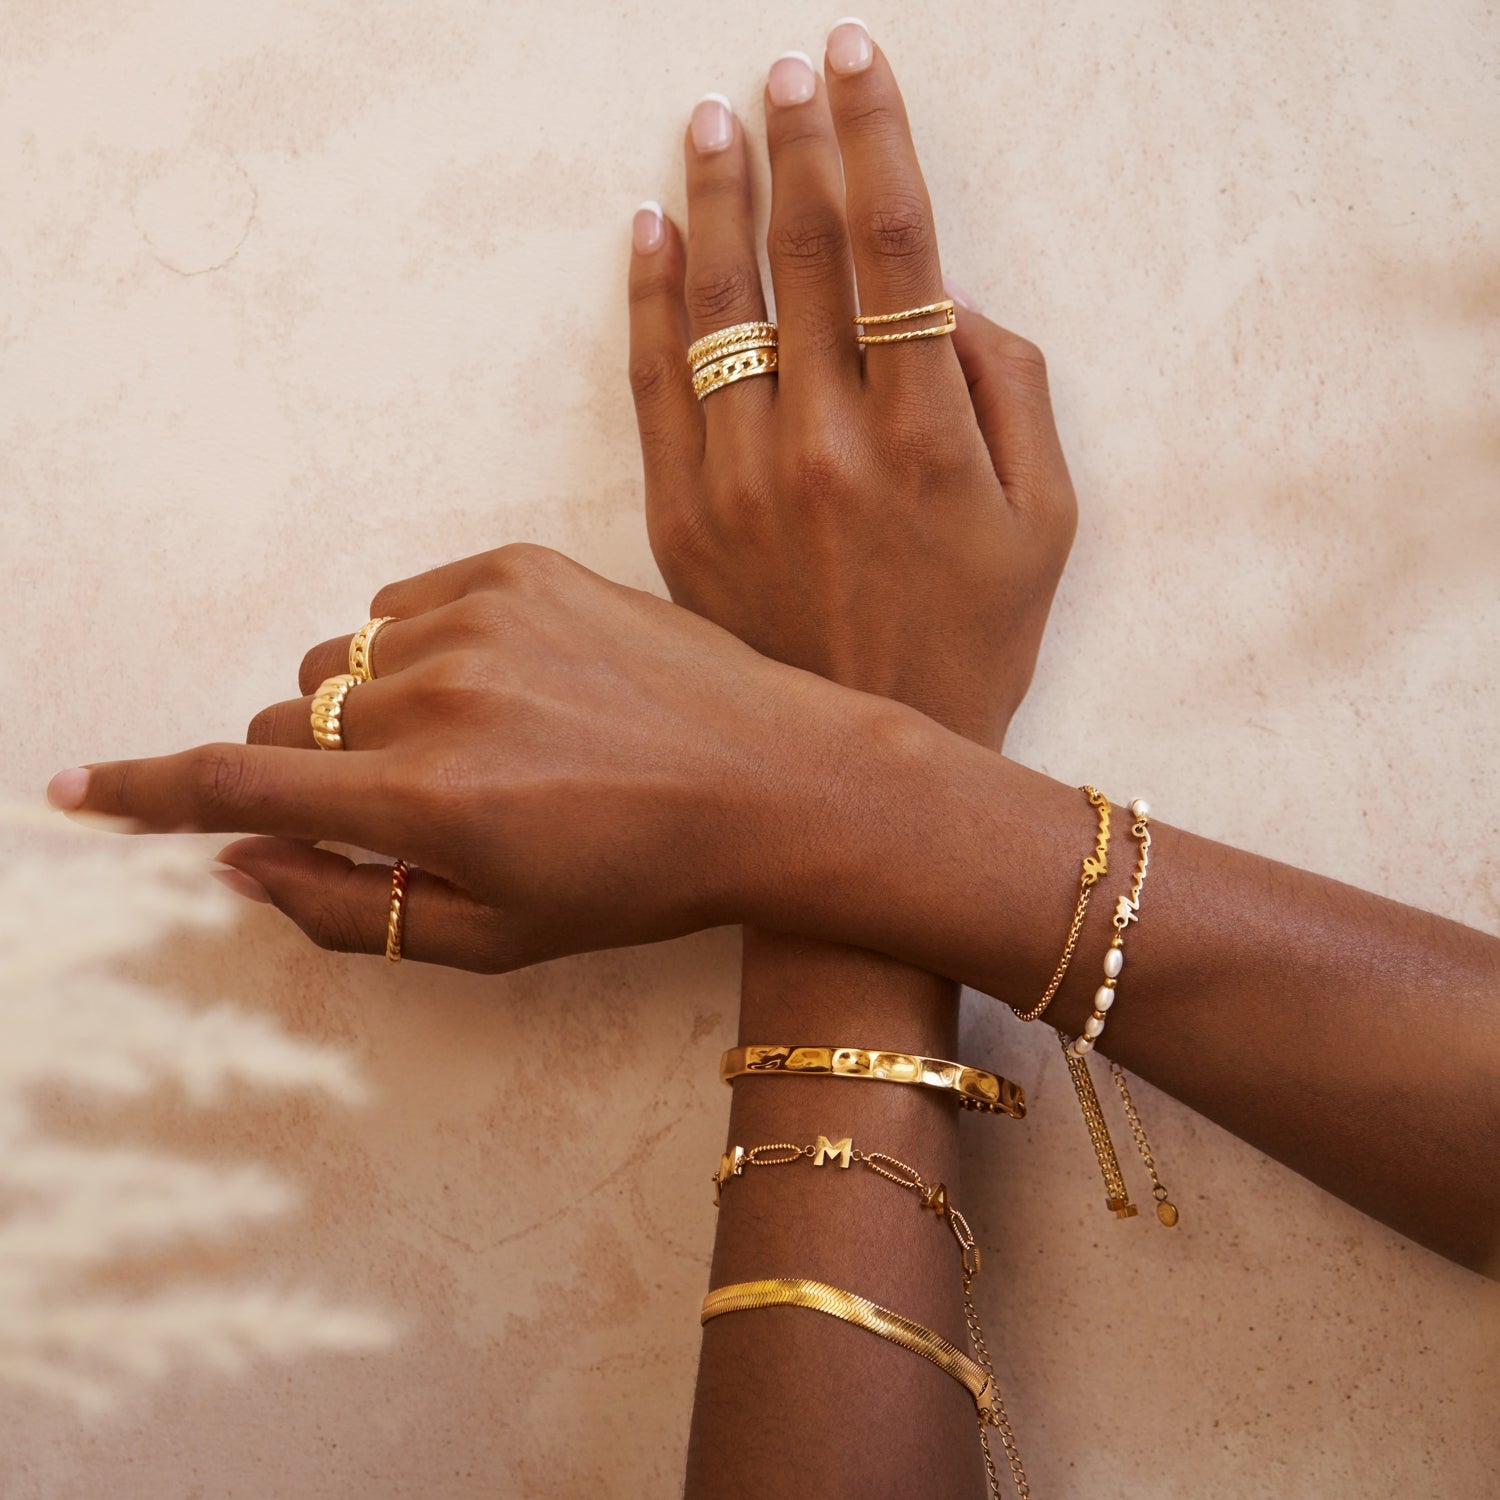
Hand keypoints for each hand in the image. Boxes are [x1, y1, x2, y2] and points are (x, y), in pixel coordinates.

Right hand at [47, 545, 887, 970]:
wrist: (774, 778)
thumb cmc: (642, 879)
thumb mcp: (498, 935)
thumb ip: (350, 909)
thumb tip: (240, 861)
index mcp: (425, 803)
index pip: (235, 784)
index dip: (143, 789)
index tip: (76, 785)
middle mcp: (435, 698)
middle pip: (285, 717)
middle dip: (309, 765)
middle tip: (402, 796)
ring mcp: (478, 617)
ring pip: (346, 657)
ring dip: (373, 704)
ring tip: (481, 739)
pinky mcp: (521, 564)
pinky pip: (407, 602)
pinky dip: (425, 647)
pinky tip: (510, 684)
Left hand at [627, 27, 1075, 745]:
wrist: (865, 766)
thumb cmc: (970, 640)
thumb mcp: (1045, 522)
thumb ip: (1012, 392)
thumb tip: (954, 299)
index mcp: (927, 435)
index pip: (893, 245)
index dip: (872, 137)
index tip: (853, 61)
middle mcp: (828, 444)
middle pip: (801, 256)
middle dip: (793, 145)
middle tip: (781, 70)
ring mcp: (741, 483)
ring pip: (718, 306)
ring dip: (716, 199)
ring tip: (709, 121)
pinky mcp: (682, 521)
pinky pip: (656, 387)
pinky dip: (649, 300)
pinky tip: (651, 230)